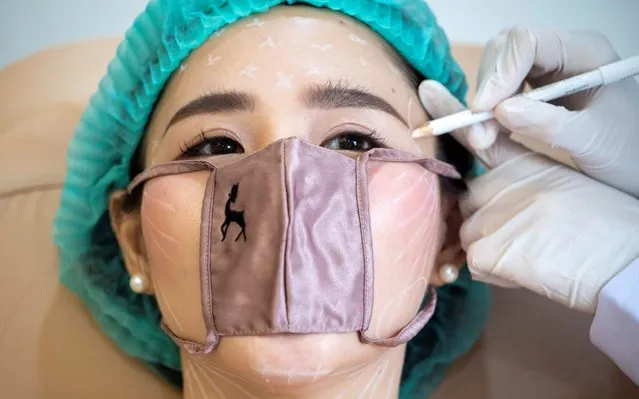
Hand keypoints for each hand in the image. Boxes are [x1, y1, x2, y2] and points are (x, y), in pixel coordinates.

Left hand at [419, 80, 638, 312]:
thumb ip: (516, 189)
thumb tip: (484, 213)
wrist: (626, 257)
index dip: (451, 114)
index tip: (428, 89)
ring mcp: (490, 213)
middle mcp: (499, 182)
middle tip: (532, 237)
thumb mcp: (559, 188)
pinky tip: (532, 269)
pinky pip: (474, 266)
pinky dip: (498, 274)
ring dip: (493, 252)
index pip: (477, 134)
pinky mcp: (487, 248)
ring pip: (467, 238)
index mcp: (521, 163)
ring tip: (537, 253)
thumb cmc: (601, 227)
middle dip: (487, 225)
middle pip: (467, 205)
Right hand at [469, 27, 638, 196]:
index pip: (527, 42)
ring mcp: (549, 68)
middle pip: (506, 51)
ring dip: (485, 102)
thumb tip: (499, 111)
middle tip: (478, 131)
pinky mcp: (538, 88)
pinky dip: (490, 111)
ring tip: (483, 138)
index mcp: (586, 53)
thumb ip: (548, 125)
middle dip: (487, 89)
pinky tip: (492, 133)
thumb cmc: (627, 151)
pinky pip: (504, 88)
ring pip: (499, 68)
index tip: (483, 111)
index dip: (499, 73)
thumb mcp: (592, 141)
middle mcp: (564, 53)